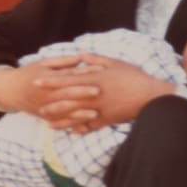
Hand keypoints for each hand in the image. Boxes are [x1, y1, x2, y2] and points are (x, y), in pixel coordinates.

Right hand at [0, 55, 102, 121]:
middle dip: (82, 93)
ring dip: (79, 113)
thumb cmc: (29, 73)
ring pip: (64, 111)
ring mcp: (44, 107)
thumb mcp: (43, 63)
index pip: (67, 75)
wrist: (9, 91)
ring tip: (94, 114)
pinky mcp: (44, 117)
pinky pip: (59, 122)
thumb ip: (62, 62)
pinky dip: (71, 124)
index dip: (82, 74)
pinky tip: (84, 126)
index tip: (98, 72)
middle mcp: (46, 94)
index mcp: (46, 78)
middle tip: (99, 92)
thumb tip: (80, 58)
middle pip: (66, 94)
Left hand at [34, 53, 175, 132]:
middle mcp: (93, 95)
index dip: (51, 81)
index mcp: (94, 79)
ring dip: (61, 120)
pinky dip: (80, 129)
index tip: (37, 82)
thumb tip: (81, 55)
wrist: (149, 96)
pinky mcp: (107, 120)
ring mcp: (99, 109)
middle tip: (37, 107)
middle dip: (51, 103)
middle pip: (67, 100)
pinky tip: (70, 132)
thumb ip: (96, 59)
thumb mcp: (115, 62)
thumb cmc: (133, 76)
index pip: (67, 80)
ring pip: (76, 116)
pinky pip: (90, 126)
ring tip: (48, 123)